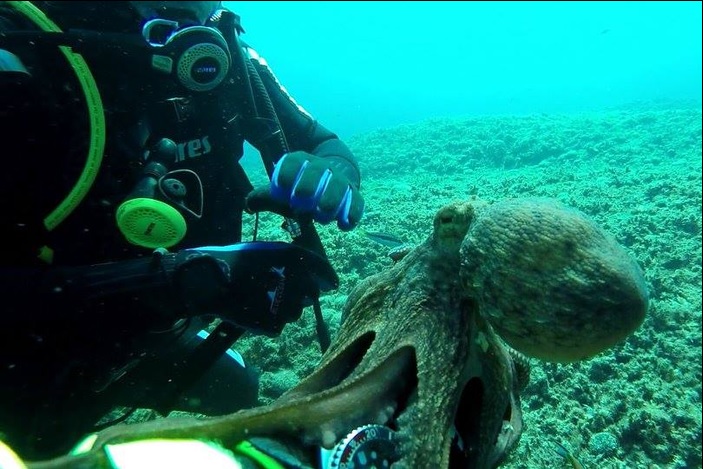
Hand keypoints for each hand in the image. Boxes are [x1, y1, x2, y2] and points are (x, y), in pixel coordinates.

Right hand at [172, 241, 337, 335]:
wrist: (209, 281)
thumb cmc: (235, 260)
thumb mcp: (266, 251)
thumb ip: (290, 260)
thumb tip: (312, 273)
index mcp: (294, 259)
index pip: (323, 270)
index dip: (327, 277)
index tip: (331, 284)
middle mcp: (296, 282)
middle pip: (311, 295)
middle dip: (304, 294)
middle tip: (286, 291)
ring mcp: (285, 305)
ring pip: (295, 312)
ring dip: (287, 308)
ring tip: (265, 300)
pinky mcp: (273, 324)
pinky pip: (278, 325)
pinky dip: (270, 320)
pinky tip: (256, 311)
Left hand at [246, 151, 363, 230]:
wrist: (330, 178)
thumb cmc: (300, 186)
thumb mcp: (283, 188)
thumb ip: (265, 196)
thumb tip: (249, 205)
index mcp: (301, 161)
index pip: (294, 161)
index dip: (287, 172)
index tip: (280, 187)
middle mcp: (322, 167)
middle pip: (317, 172)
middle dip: (309, 186)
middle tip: (300, 203)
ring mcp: (340, 180)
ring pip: (339, 186)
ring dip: (331, 200)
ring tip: (322, 216)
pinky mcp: (354, 195)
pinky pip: (357, 202)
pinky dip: (352, 214)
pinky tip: (343, 226)